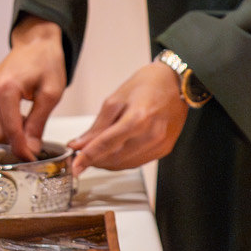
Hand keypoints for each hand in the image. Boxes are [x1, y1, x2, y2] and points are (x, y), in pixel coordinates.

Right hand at [0, 17, 66, 159]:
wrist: (35, 44)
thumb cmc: (46, 64)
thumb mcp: (51, 94)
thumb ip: (38, 123)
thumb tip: (30, 149)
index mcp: (6, 90)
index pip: (9, 131)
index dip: (22, 150)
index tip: (32, 159)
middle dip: (12, 142)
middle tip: (31, 136)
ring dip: (0, 136)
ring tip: (21, 125)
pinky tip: (11, 120)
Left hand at [66, 61, 189, 174]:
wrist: (175, 84)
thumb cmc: (146, 86)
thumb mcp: (115, 100)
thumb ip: (97, 126)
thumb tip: (80, 144)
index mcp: (138, 119)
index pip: (107, 145)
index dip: (88, 157)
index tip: (75, 166)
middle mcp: (152, 135)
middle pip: (116, 158)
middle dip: (94, 160)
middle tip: (79, 157)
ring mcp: (160, 145)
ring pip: (126, 164)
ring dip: (106, 163)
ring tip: (93, 155)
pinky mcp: (164, 150)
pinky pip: (137, 162)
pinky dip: (121, 161)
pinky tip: (112, 154)